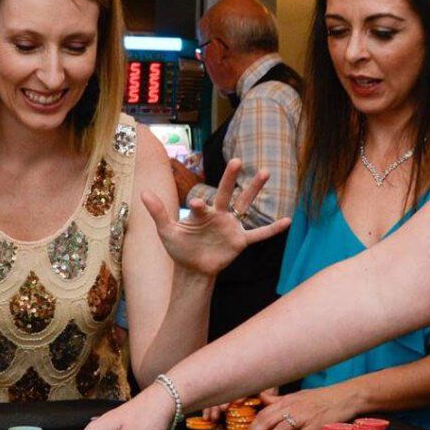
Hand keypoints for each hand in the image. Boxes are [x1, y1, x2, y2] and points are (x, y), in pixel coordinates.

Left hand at [143, 158, 288, 276]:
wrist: (192, 269)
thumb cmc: (179, 249)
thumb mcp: (166, 231)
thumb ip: (158, 212)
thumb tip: (142, 192)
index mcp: (202, 213)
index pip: (203, 204)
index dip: (200, 205)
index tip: (197, 204)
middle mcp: (219, 215)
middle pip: (227, 193)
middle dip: (231, 178)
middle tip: (237, 161)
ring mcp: (231, 227)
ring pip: (245, 205)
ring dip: (254, 190)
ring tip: (265, 173)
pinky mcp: (239, 242)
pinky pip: (258, 234)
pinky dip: (272, 229)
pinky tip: (287, 221)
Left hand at [242, 385, 361, 429]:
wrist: (345, 397)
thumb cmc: (321, 398)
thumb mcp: (298, 396)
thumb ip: (279, 400)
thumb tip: (261, 398)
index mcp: (287, 400)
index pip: (263, 413)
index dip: (252, 427)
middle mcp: (293, 407)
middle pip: (267, 421)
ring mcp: (304, 417)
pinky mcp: (315, 426)